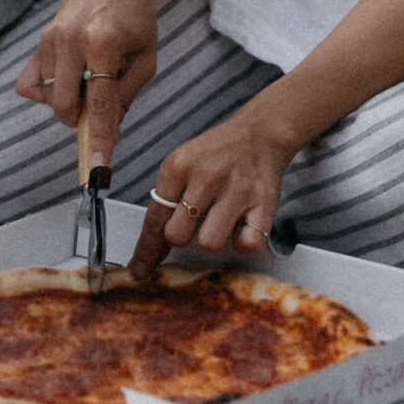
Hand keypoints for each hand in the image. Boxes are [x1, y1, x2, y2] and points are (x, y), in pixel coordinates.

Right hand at [13, 0, 157, 167]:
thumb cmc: (136, 14)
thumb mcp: (146, 56)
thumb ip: (126, 95)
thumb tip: (106, 132)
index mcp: (104, 43)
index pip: (99, 103)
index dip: (100, 138)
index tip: (99, 166)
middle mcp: (71, 40)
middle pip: (64, 106)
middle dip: (80, 118)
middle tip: (100, 102)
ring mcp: (51, 39)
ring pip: (48, 98)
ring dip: (69, 101)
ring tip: (90, 77)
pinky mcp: (40, 39)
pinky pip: (30, 84)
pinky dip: (47, 91)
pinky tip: (67, 78)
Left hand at [125, 101, 295, 278]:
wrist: (259, 134)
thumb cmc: (215, 154)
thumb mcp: (182, 164)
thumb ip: (167, 201)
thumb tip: (151, 249)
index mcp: (179, 165)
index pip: (155, 217)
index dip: (146, 249)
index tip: (140, 269)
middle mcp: (206, 176)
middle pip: (177, 235)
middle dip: (181, 236)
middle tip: (194, 221)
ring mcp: (236, 189)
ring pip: (209, 243)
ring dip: (212, 237)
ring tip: (219, 217)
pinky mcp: (264, 203)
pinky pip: (246, 244)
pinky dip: (243, 241)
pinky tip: (242, 222)